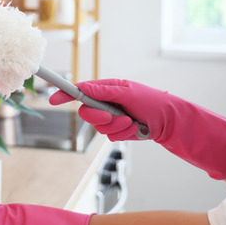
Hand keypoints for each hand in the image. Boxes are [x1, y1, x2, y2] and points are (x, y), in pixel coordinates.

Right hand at [49, 79, 225, 179]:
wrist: (172, 123)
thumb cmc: (153, 103)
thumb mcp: (127, 93)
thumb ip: (103, 92)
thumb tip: (83, 88)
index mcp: (108, 88)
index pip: (81, 90)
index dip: (66, 94)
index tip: (53, 100)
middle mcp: (108, 102)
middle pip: (87, 113)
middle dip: (100, 118)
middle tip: (114, 117)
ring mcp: (113, 116)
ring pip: (99, 127)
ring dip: (117, 127)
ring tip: (133, 123)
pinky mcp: (119, 129)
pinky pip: (111, 136)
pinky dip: (124, 134)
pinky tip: (136, 129)